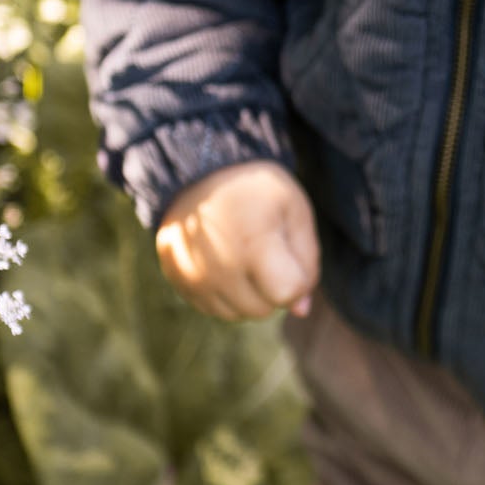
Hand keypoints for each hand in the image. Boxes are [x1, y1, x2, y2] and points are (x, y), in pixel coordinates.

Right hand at [155, 160, 320, 321]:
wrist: (198, 170)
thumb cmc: (256, 189)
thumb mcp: (294, 209)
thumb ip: (307, 260)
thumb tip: (301, 310)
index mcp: (252, 243)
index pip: (287, 293)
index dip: (299, 279)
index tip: (290, 254)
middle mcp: (217, 266)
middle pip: (263, 309)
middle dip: (273, 287)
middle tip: (265, 250)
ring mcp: (192, 276)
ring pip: (238, 314)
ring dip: (250, 294)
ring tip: (244, 254)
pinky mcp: (177, 280)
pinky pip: (213, 309)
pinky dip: (225, 294)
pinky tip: (225, 261)